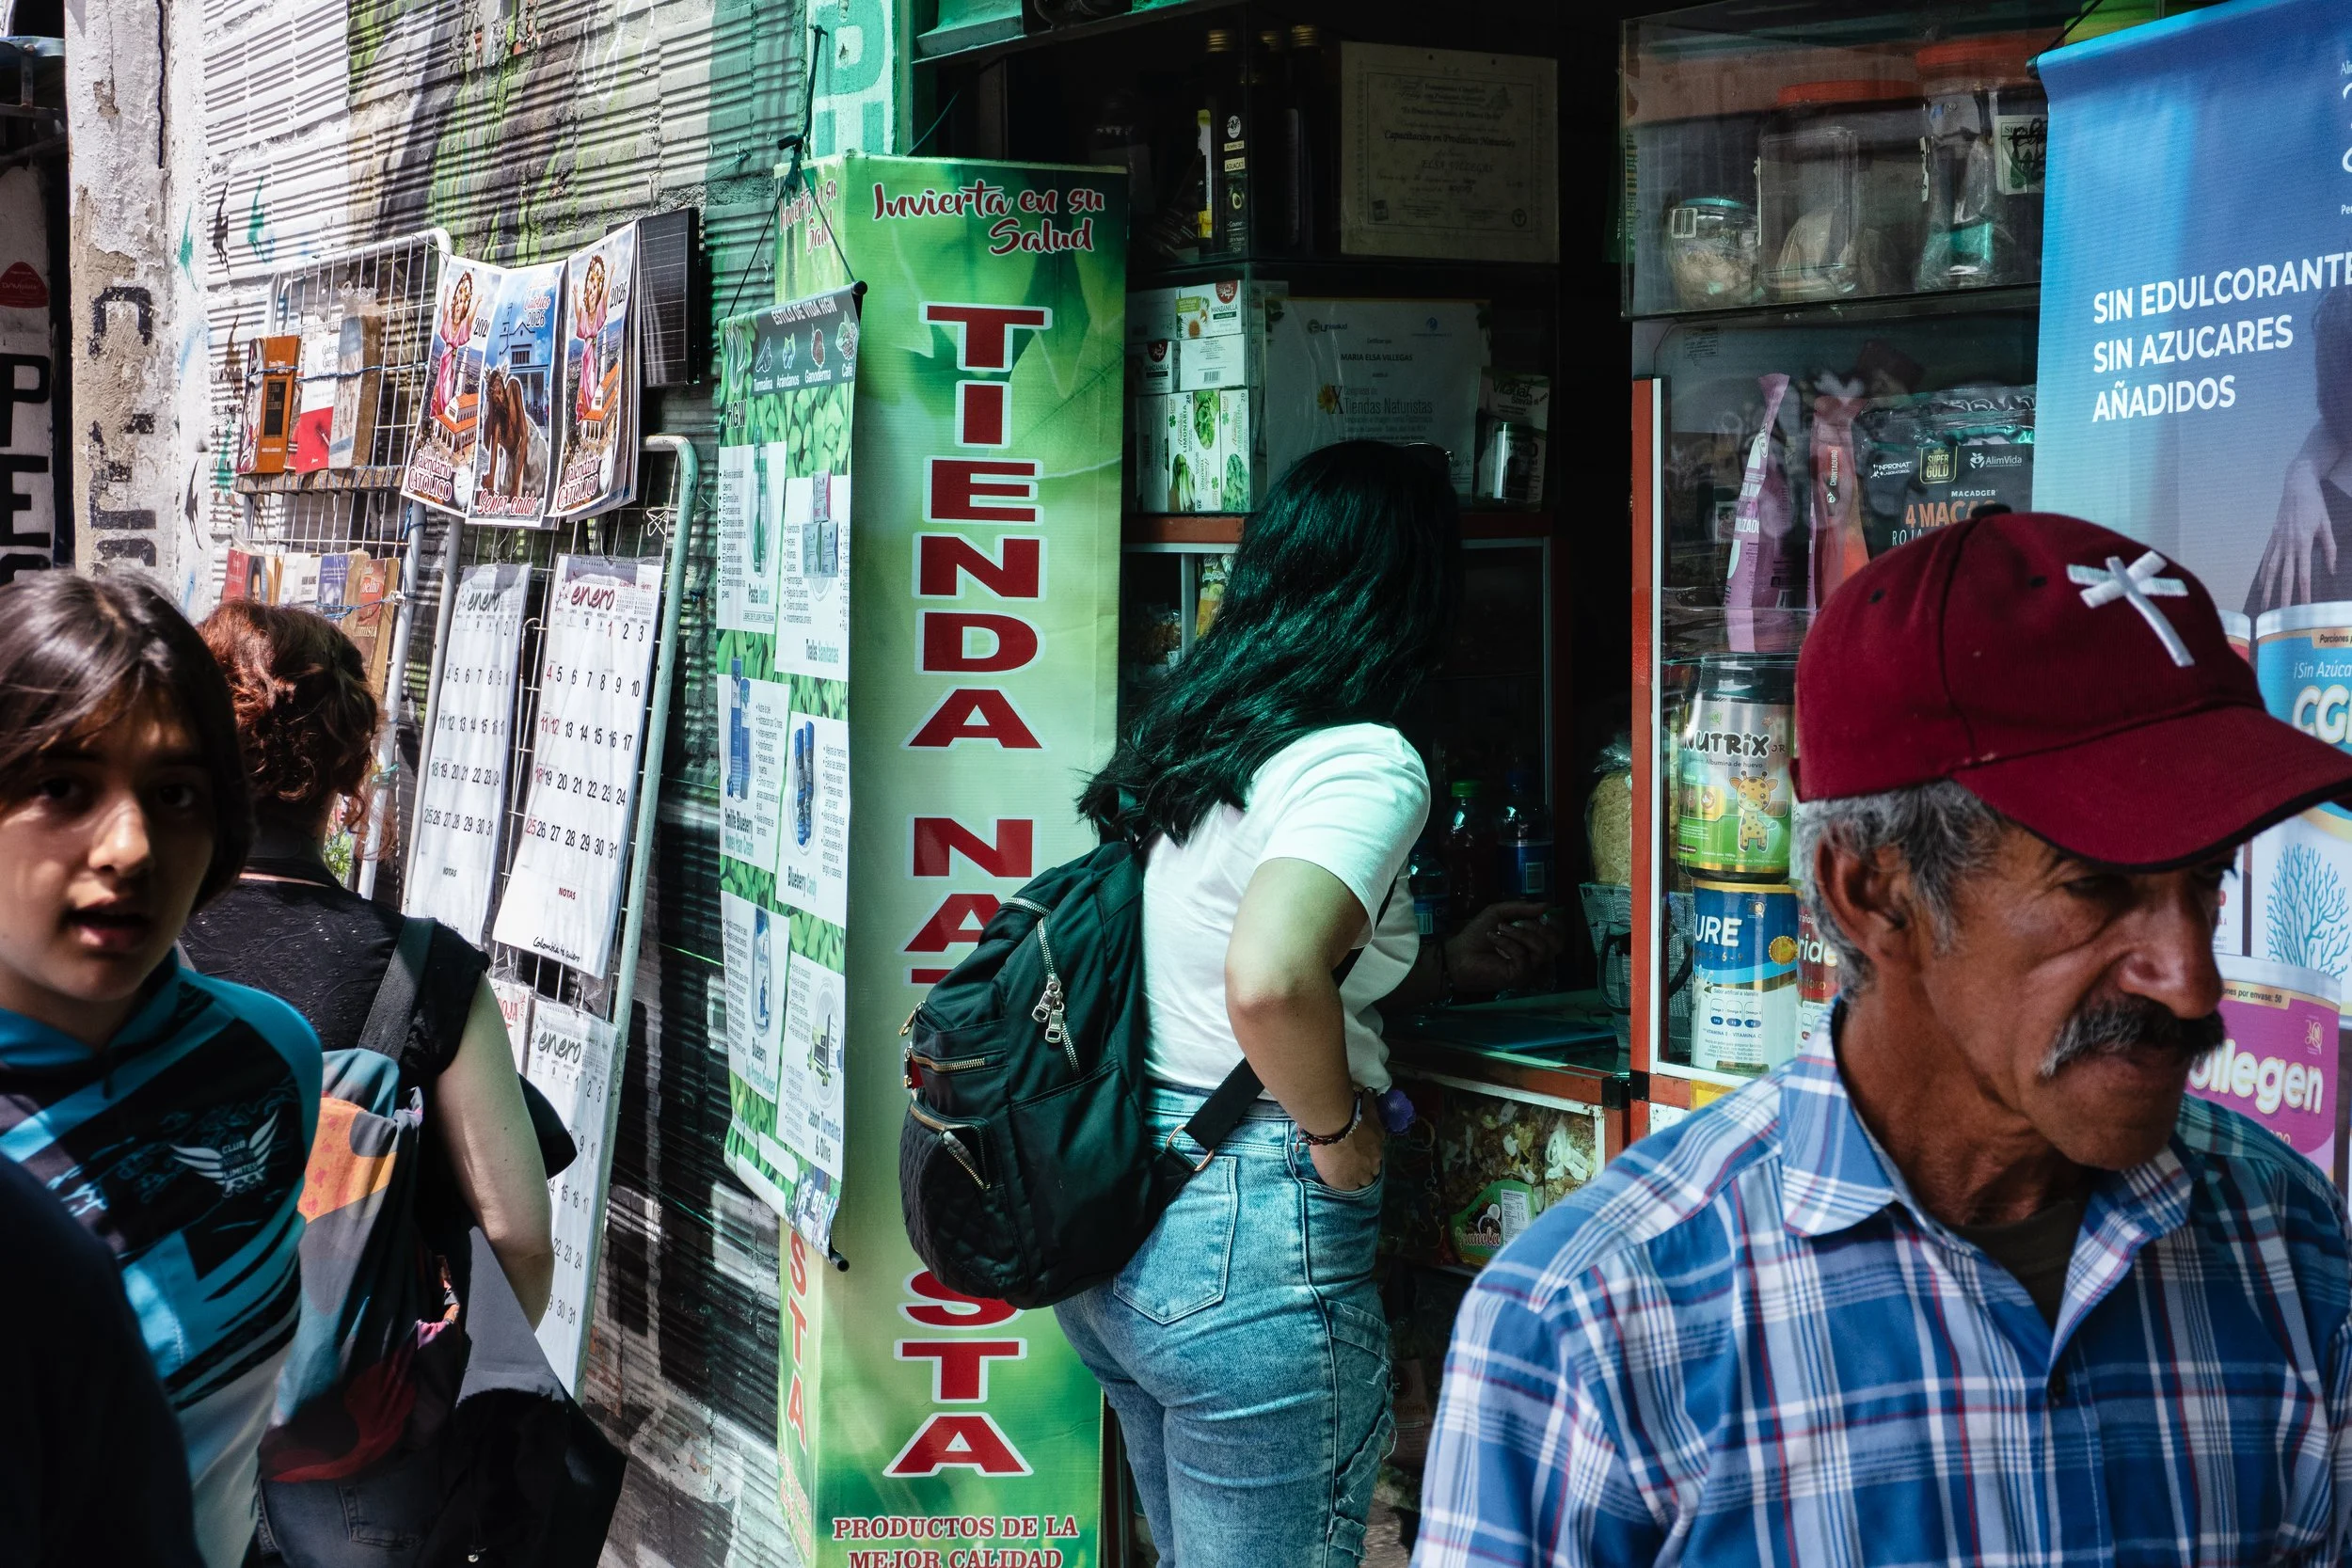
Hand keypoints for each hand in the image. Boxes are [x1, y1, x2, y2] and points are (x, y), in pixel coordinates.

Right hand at [1308, 1101, 1385, 1192]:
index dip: (1368, 1152)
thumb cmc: (1349, 1110)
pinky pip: (1348, 1187)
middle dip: (1365, 1166)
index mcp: (1379, 1141)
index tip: (1359, 1149)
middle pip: (1373, 1170)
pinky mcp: (1345, 1182)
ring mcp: (1361, 1173)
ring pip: (1363, 1181)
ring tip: (1344, 1172)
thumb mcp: (1365, 1102)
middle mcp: (1374, 1159)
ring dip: (1356, 1177)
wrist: (1334, 1124)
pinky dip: (1344, 1183)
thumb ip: (1369, 1101)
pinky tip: (1337, 1177)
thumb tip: (1369, 1094)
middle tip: (1351, 1161)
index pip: (1376, 1152)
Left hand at [1445, 901, 1570, 995]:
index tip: (1541, 913)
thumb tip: (1547, 905)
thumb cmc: (1477, 934)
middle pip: (1558, 943)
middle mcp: (1534, 955)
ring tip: (1501, 928)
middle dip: (1540, 927)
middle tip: (1519, 922)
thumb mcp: (1499, 913)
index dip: (1555, 923)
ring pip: (1542, 949)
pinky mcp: (1519, 976)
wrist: (1458, 953)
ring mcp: (1528, 967)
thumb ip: (1522, 908)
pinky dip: (1508, 943)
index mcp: (1533, 940)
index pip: (1558, 935)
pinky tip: (1493, 938)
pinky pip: (1524, 956)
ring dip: (1521, 933)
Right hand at [2258, 457, 2334, 608]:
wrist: (2297, 486)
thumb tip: (2331, 569)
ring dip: (2269, 589)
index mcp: (2303, 542)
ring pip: (2272, 570)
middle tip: (2282, 614)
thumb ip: (2329, 548)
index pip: (2303, 573)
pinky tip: (2262, 584)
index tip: (2305, 605)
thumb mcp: (2327, 524)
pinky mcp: (2272, 537)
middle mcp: (2287, 545)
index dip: (2304, 590)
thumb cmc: (2315, 504)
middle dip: (2284, 596)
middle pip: (2285, 576)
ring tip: (2267, 604)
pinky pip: (2267, 559)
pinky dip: (2264, 573)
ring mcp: (2277, 542)